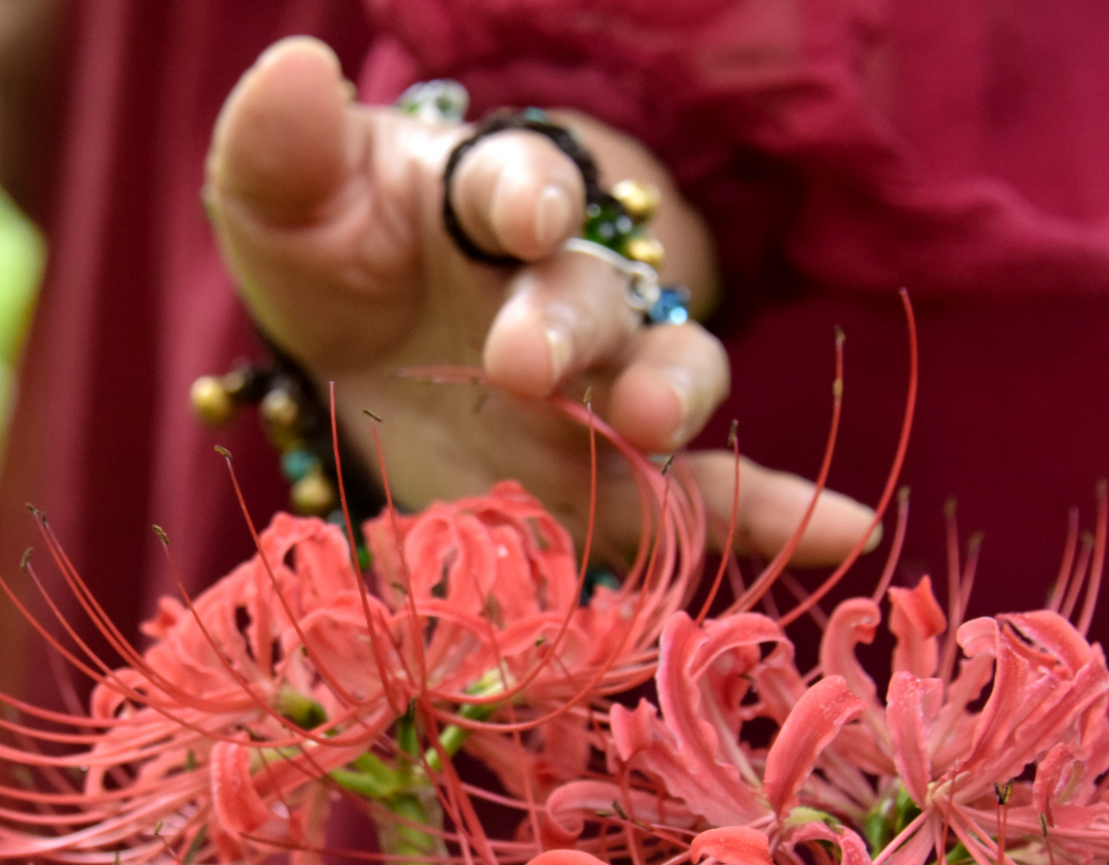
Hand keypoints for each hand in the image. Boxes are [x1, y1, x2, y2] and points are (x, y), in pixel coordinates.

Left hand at [204, 37, 877, 565]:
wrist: (362, 344)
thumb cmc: (337, 254)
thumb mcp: (286, 205)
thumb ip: (283, 151)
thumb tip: (290, 69)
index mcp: (485, 203)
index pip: (517, 179)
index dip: (523, 192)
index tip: (519, 213)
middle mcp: (560, 285)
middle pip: (592, 292)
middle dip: (570, 322)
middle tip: (524, 362)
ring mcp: (596, 383)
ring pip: (667, 376)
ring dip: (668, 396)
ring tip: (650, 424)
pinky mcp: (607, 474)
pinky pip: (700, 493)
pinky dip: (765, 511)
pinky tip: (844, 531)